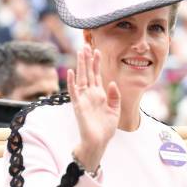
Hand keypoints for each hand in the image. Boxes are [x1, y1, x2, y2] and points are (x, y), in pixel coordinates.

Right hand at [67, 45, 120, 170]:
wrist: (99, 141)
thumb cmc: (106, 127)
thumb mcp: (115, 109)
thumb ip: (114, 96)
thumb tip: (111, 82)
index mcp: (99, 94)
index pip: (97, 75)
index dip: (96, 63)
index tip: (96, 50)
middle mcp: (90, 94)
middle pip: (88, 73)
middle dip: (87, 60)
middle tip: (85, 45)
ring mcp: (84, 99)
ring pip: (81, 78)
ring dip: (80, 66)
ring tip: (80, 53)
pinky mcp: (79, 106)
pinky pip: (74, 92)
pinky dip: (72, 82)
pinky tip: (71, 72)